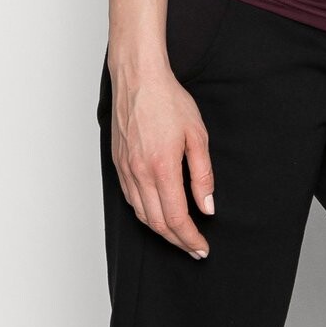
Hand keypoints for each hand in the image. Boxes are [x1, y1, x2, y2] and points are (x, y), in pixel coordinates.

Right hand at [109, 58, 216, 258]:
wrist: (139, 78)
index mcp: (162, 167)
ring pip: (141, 214)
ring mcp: (126, 169)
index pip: (176, 218)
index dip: (190, 238)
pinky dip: (145, 213)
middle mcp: (139, 173)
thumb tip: (207, 207)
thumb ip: (203, 174)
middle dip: (177, 241)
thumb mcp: (197, 134)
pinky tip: (157, 212)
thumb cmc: (169, 100)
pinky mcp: (118, 163)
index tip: (202, 248)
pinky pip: (130, 199)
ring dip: (161, 231)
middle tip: (194, 248)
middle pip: (157, 223)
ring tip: (179, 235)